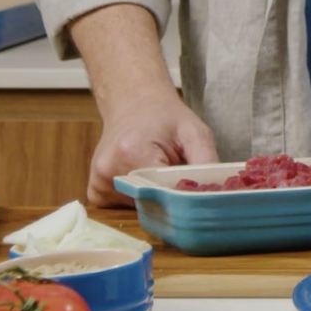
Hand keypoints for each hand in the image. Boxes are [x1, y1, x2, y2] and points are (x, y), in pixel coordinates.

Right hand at [87, 91, 218, 206]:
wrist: (133, 102)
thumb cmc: (165, 117)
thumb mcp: (194, 131)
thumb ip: (205, 161)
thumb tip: (215, 194)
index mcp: (132, 153)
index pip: (162, 196)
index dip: (181, 198)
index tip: (193, 191)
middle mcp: (109, 170)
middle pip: (148, 205)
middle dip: (167, 198)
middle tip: (176, 178)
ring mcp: (98, 182)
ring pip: (137, 208)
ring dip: (152, 198)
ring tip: (156, 171)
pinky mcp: (95, 190)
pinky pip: (122, 208)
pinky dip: (137, 198)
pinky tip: (141, 175)